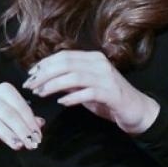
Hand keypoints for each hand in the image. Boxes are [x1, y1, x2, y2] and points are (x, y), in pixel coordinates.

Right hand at [0, 83, 43, 149]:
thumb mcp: (7, 108)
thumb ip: (24, 115)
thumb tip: (40, 123)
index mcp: (5, 91)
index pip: (21, 107)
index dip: (31, 123)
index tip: (38, 137)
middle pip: (10, 115)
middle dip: (23, 131)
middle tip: (31, 144)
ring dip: (8, 134)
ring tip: (18, 145)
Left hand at [23, 50, 159, 134]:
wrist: (136, 110)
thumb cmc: (109, 99)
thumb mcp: (86, 87)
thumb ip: (70, 81)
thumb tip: (47, 78)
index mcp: (93, 58)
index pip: (64, 56)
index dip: (44, 64)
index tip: (30, 74)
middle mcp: (99, 64)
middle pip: (66, 63)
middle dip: (44, 74)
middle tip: (30, 85)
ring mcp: (106, 78)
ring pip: (74, 76)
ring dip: (53, 85)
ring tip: (41, 94)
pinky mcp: (111, 93)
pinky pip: (87, 92)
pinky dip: (72, 97)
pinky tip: (62, 102)